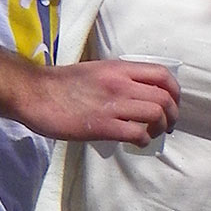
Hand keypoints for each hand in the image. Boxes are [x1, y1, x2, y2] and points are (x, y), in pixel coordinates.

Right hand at [25, 58, 178, 144]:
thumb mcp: (96, 70)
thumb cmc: (61, 84)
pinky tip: (137, 142)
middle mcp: (120, 84)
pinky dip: (143, 140)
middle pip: (164, 98)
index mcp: (119, 69)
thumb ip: (118, 78)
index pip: (162, 75)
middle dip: (172, 115)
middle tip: (167, 125)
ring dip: (161, 128)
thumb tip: (137, 93)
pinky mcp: (102, 126)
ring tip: (153, 134)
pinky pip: (136, 133)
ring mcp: (112, 105)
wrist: (35, 93)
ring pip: (156, 115)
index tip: (173, 104)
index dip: (175, 92)